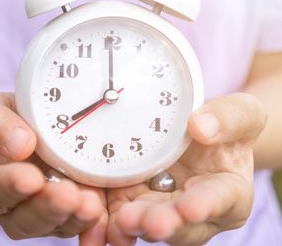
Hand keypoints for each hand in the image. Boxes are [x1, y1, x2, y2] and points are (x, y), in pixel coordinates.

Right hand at [0, 92, 108, 244]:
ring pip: (58, 226)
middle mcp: (11, 209)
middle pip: (26, 220)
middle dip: (48, 208)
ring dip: (75, 217)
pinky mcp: (71, 215)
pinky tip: (105, 210)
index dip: (10, 186)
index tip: (30, 177)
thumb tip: (20, 144)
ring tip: (91, 203)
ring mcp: (43, 216)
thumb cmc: (0, 118)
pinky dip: (96, 221)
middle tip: (67, 195)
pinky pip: (83, 224)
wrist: (24, 126)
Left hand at [106, 93, 266, 245]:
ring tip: (123, 222)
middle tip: (152, 223)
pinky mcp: (129, 200)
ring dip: (133, 225)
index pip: (220, 200)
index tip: (192, 207)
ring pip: (145, 222)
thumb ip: (230, 117)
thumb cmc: (222, 123)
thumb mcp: (240, 112)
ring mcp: (158, 206)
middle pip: (180, 224)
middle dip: (164, 224)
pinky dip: (106, 218)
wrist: (191, 127)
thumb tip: (201, 126)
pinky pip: (115, 212)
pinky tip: (95, 219)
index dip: (206, 205)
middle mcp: (193, 207)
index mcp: (228, 191)